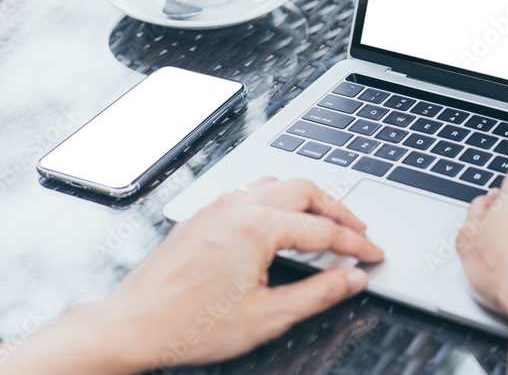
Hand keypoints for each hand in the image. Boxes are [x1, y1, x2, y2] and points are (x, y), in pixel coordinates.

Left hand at [0, 178, 383, 374]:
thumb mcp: (266, 317)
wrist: (133, 324)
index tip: (375, 256)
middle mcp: (239, 206)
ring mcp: (218, 206)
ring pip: (278, 183)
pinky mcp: (204, 214)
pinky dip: (279, 199)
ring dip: (308, 199)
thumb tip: (352, 279)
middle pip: (306, 191)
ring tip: (325, 222)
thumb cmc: (189, 325)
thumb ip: (318, 294)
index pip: (324, 232)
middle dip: (339, 210)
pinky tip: (281, 221)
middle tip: (359, 232)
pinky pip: (251, 190)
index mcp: (258, 228)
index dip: (357, 245)